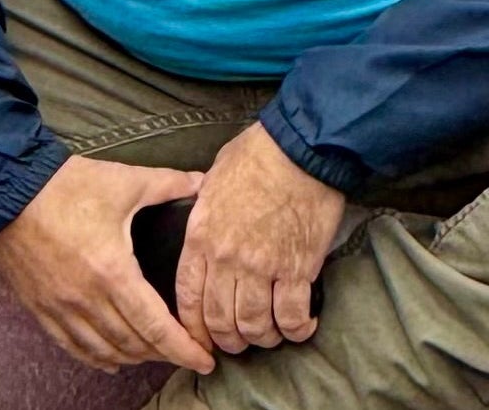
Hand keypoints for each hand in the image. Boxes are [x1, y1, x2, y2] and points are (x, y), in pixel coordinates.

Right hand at [0, 157, 215, 373]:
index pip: (156, 326)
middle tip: (186, 352)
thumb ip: (168, 184)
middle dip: (165, 353)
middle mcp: (87, 299)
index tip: (205, 360)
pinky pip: (72, 345)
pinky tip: (111, 361)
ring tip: (155, 354)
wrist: (7, 189)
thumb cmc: (67, 186)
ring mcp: (60, 308)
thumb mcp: (124, 182)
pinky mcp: (40, 308)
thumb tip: (201, 182)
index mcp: (114, 272)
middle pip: (134, 344)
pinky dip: (96, 357)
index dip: (184, 348)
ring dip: (133, 357)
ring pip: (104, 350)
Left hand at [176, 125, 344, 355]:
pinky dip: (297, 329)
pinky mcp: (297, 268)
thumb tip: (204, 223)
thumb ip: (202, 209)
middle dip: (227, 340)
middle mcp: (226, 259)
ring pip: (254, 325)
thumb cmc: (258, 154)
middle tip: (237, 342)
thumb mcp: (213, 179)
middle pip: (219, 320)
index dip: (192, 327)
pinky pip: (292, 315)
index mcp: (201, 237)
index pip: (187, 297)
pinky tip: (301, 327)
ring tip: (270, 336)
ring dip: (262, 338)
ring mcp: (262, 267)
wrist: (301, 148)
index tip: (200, 337)